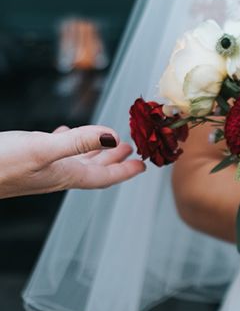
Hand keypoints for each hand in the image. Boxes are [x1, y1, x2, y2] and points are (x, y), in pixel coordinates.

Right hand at [0, 125, 145, 198]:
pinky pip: (54, 152)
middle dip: (114, 161)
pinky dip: (67, 142)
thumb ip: (77, 143)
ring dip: (94, 152)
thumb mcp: (41, 149)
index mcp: (65, 175)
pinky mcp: (24, 161)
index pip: (104, 177)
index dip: (125, 171)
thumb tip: (112, 137)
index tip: (143, 166)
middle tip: (133, 151)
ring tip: (108, 141)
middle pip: (93, 170)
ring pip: (75, 161)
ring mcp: (39, 169)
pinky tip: (63, 133)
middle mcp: (55, 174)